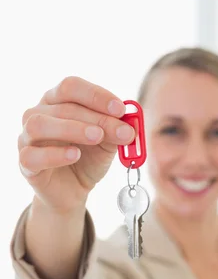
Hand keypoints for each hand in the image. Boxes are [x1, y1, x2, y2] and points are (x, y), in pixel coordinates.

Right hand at [18, 76, 135, 214]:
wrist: (73, 191)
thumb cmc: (87, 160)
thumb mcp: (107, 144)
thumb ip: (116, 131)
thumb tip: (131, 125)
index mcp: (57, 102)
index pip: (71, 87)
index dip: (96, 95)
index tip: (121, 109)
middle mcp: (38, 114)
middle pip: (62, 107)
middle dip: (96, 118)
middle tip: (120, 130)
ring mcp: (27, 138)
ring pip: (40, 124)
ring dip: (72, 129)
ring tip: (97, 138)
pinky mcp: (25, 162)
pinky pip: (32, 155)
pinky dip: (55, 154)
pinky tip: (74, 155)